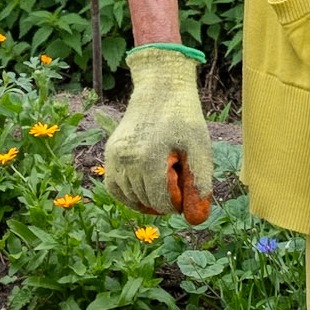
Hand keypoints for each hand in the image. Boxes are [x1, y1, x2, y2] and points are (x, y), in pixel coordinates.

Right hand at [103, 47, 213, 222]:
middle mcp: (127, 160)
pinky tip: (144, 188)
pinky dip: (128, 194)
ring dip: (147, 199)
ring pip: (130, 198)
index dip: (178, 203)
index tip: (187, 190)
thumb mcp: (200, 149)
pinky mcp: (109, 153)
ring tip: (163, 180)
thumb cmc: (184, 119)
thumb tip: (196, 219)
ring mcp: (114, 157)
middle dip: (164, 198)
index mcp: (149, 158)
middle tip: (177, 177)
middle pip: (146, 201)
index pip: (161, 202)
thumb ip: (199, 185)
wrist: (160, 89)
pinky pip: (114, 187)